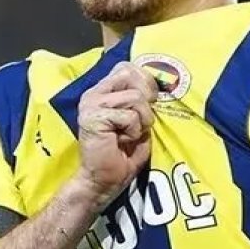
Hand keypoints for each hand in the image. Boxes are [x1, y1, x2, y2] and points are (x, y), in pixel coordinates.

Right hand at [75, 62, 157, 206]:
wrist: (103, 181)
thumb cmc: (122, 154)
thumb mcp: (138, 121)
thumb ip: (142, 102)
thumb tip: (158, 86)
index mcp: (102, 92)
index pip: (126, 67)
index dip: (144, 81)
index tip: (149, 102)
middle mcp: (94, 93)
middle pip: (130, 75)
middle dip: (144, 99)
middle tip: (140, 122)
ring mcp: (91, 104)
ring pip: (135, 98)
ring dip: (140, 121)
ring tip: (128, 135)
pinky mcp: (94, 117)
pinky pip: (129, 116)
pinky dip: (133, 132)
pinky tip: (121, 141)